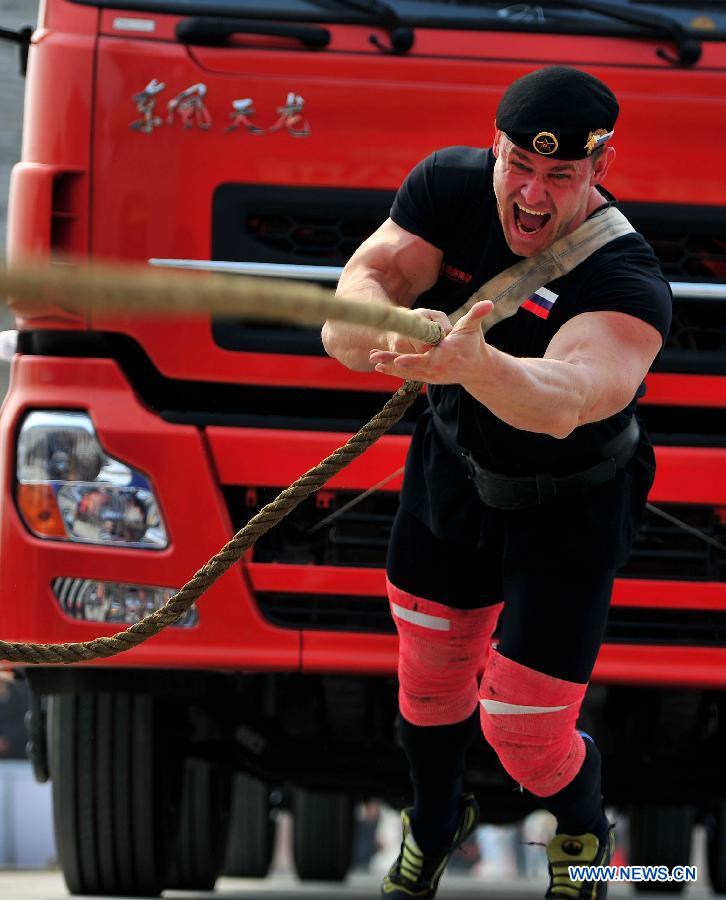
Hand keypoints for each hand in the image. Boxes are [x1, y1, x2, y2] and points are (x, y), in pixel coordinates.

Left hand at [370, 300, 493, 383]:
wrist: (477, 369)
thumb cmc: (473, 344)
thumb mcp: (473, 328)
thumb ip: (477, 315)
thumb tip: (488, 304)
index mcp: (447, 355)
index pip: (428, 359)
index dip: (414, 361)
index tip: (399, 360)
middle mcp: (437, 368)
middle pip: (412, 367)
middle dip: (393, 363)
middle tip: (376, 358)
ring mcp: (431, 375)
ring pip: (407, 372)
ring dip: (390, 367)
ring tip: (374, 360)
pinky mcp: (427, 377)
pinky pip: (408, 375)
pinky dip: (394, 371)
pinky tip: (379, 366)